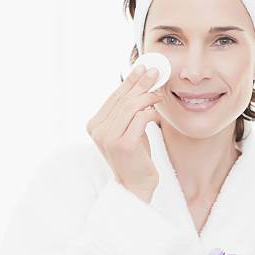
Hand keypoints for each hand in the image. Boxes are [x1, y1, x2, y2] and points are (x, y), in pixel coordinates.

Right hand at [86, 65, 163, 202]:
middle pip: (122, 98)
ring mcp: (109, 138)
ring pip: (131, 106)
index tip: (142, 68)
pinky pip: (140, 118)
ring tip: (159, 93)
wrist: (135, 186)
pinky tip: (156, 111)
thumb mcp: (128, 130)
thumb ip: (128, 112)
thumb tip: (141, 84)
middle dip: (140, 83)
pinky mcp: (124, 144)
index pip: (114, 97)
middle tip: (155, 72)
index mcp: (95, 125)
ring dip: (147, 96)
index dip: (129, 81)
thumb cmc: (135, 157)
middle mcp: (98, 130)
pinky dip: (150, 111)